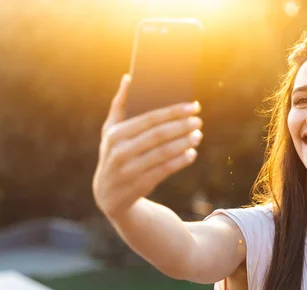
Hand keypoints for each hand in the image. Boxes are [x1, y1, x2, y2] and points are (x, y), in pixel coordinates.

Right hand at [93, 74, 202, 219]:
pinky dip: (181, 161)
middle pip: (158, 135)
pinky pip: (165, 169)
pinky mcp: (140, 184)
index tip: (194, 106)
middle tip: (198, 120)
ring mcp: (130, 170)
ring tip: (198, 135)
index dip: (174, 112)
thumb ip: (119, 105)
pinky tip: (192, 153)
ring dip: (184, 143)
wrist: (108, 194)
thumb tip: (129, 78)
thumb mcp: (111, 132)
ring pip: (164, 153)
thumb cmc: (114, 154)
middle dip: (182, 126)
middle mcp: (120, 151)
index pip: (149, 119)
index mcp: (114, 134)